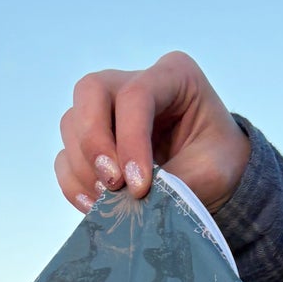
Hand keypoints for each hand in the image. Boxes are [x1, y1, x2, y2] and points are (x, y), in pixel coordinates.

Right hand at [55, 52, 251, 213]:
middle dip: (95, 142)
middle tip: (114, 184)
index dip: (131, 141)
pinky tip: (96, 206)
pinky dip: (74, 185)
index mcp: (172, 75)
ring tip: (110, 200)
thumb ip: (173, 181)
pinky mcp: (91, 143)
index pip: (136, 94)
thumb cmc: (216, 163)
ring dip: (84, 168)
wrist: (211, 178)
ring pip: (71, 124)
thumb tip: (129, 200)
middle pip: (90, 92)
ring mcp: (106, 111)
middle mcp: (132, 84)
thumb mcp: (211, 171)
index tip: (140, 187)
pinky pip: (65, 158)